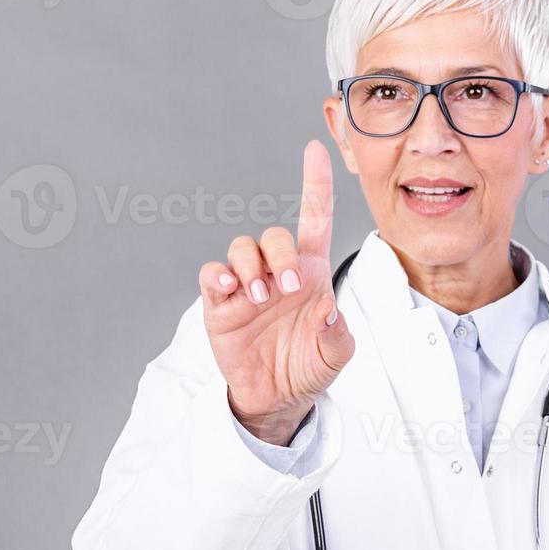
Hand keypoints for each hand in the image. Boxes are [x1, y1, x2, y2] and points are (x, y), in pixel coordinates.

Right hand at [198, 139, 355, 445]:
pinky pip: (211, 273)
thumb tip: (326, 308)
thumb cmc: (309, 368)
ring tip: (260, 297)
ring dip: (250, 266)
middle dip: (280, 254)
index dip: (315, 183)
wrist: (276, 400)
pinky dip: (217, 274)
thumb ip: (337, 333)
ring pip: (241, 247)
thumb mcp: (336, 355)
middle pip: (273, 235)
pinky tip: (230, 290)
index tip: (315, 149)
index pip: (314, 218)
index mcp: (311, 274)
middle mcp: (277, 272)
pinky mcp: (220, 304)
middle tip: (287, 287)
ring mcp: (246, 286)